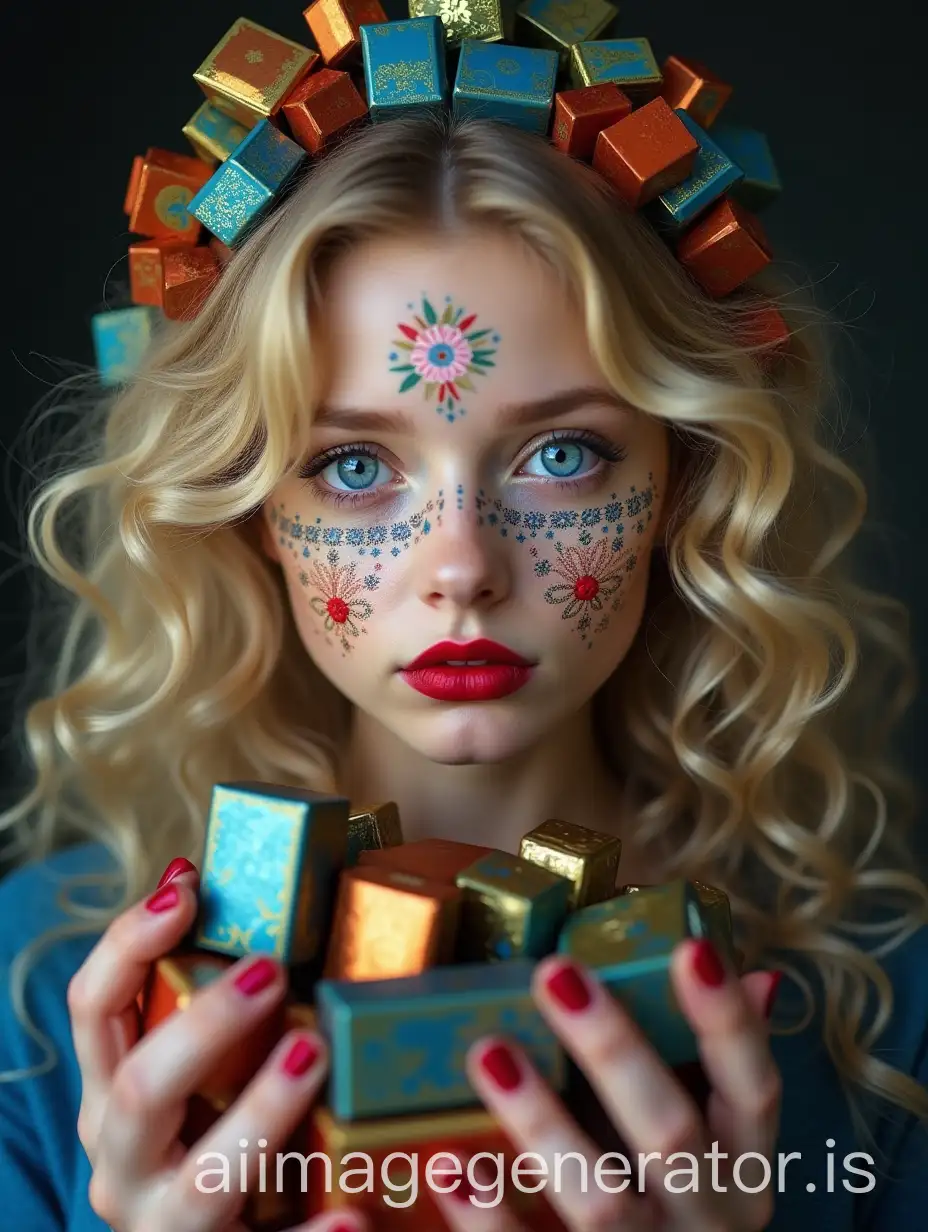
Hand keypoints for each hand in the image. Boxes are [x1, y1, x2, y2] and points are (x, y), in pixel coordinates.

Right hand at [68, 858, 366, 1231]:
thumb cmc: (204, 1135)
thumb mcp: (189, 1069)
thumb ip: (199, 992)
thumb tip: (212, 876)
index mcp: (112, 1092)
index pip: (93, 1007)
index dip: (128, 942)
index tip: (186, 887)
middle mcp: (122, 1158)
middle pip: (142, 1089)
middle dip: (205, 1025)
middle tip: (270, 970)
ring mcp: (165, 1222)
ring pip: (202, 1178)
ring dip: (260, 1114)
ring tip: (314, 1055)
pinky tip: (357, 1213)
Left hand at [435, 940, 780, 1230]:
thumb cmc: (674, 1191)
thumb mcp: (712, 1135)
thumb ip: (719, 1062)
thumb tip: (759, 976)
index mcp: (743, 1163)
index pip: (754, 1086)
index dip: (727, 1021)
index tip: (688, 949)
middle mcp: (707, 1214)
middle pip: (670, 1135)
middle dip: (614, 1050)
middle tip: (556, 973)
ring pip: (602, 1202)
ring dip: (543, 1123)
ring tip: (490, 1052)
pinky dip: (488, 1215)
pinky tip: (450, 1161)